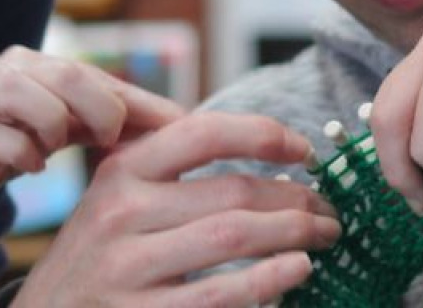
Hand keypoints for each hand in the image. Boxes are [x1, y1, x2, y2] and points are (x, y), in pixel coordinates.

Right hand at [0, 45, 182, 242]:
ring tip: (51, 149)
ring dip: (57, 131)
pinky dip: (25, 157)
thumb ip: (99, 120)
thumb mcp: (53, 127)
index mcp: (38, 65)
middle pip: (72, 75)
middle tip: (107, 141)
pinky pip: (7, 142)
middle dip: (103, 111)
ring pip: (41, 100)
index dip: (142, 102)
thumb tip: (170, 128)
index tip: (182, 127)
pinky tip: (26, 166)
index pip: (101, 76)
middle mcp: (11, 71)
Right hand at [13, 112, 341, 307]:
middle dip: (294, 197)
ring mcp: (130, 267)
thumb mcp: (113, 196)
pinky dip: (270, 280)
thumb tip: (255, 146)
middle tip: (326, 207)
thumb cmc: (95, 254)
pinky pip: (221, 294)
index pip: (203, 132)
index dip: (263, 134)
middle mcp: (122, 211)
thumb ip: (165, 165)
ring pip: (233, 237)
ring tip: (322, 236)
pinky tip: (295, 271)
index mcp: (121, 169)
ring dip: (293, 234)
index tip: (303, 149)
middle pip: (230, 191)